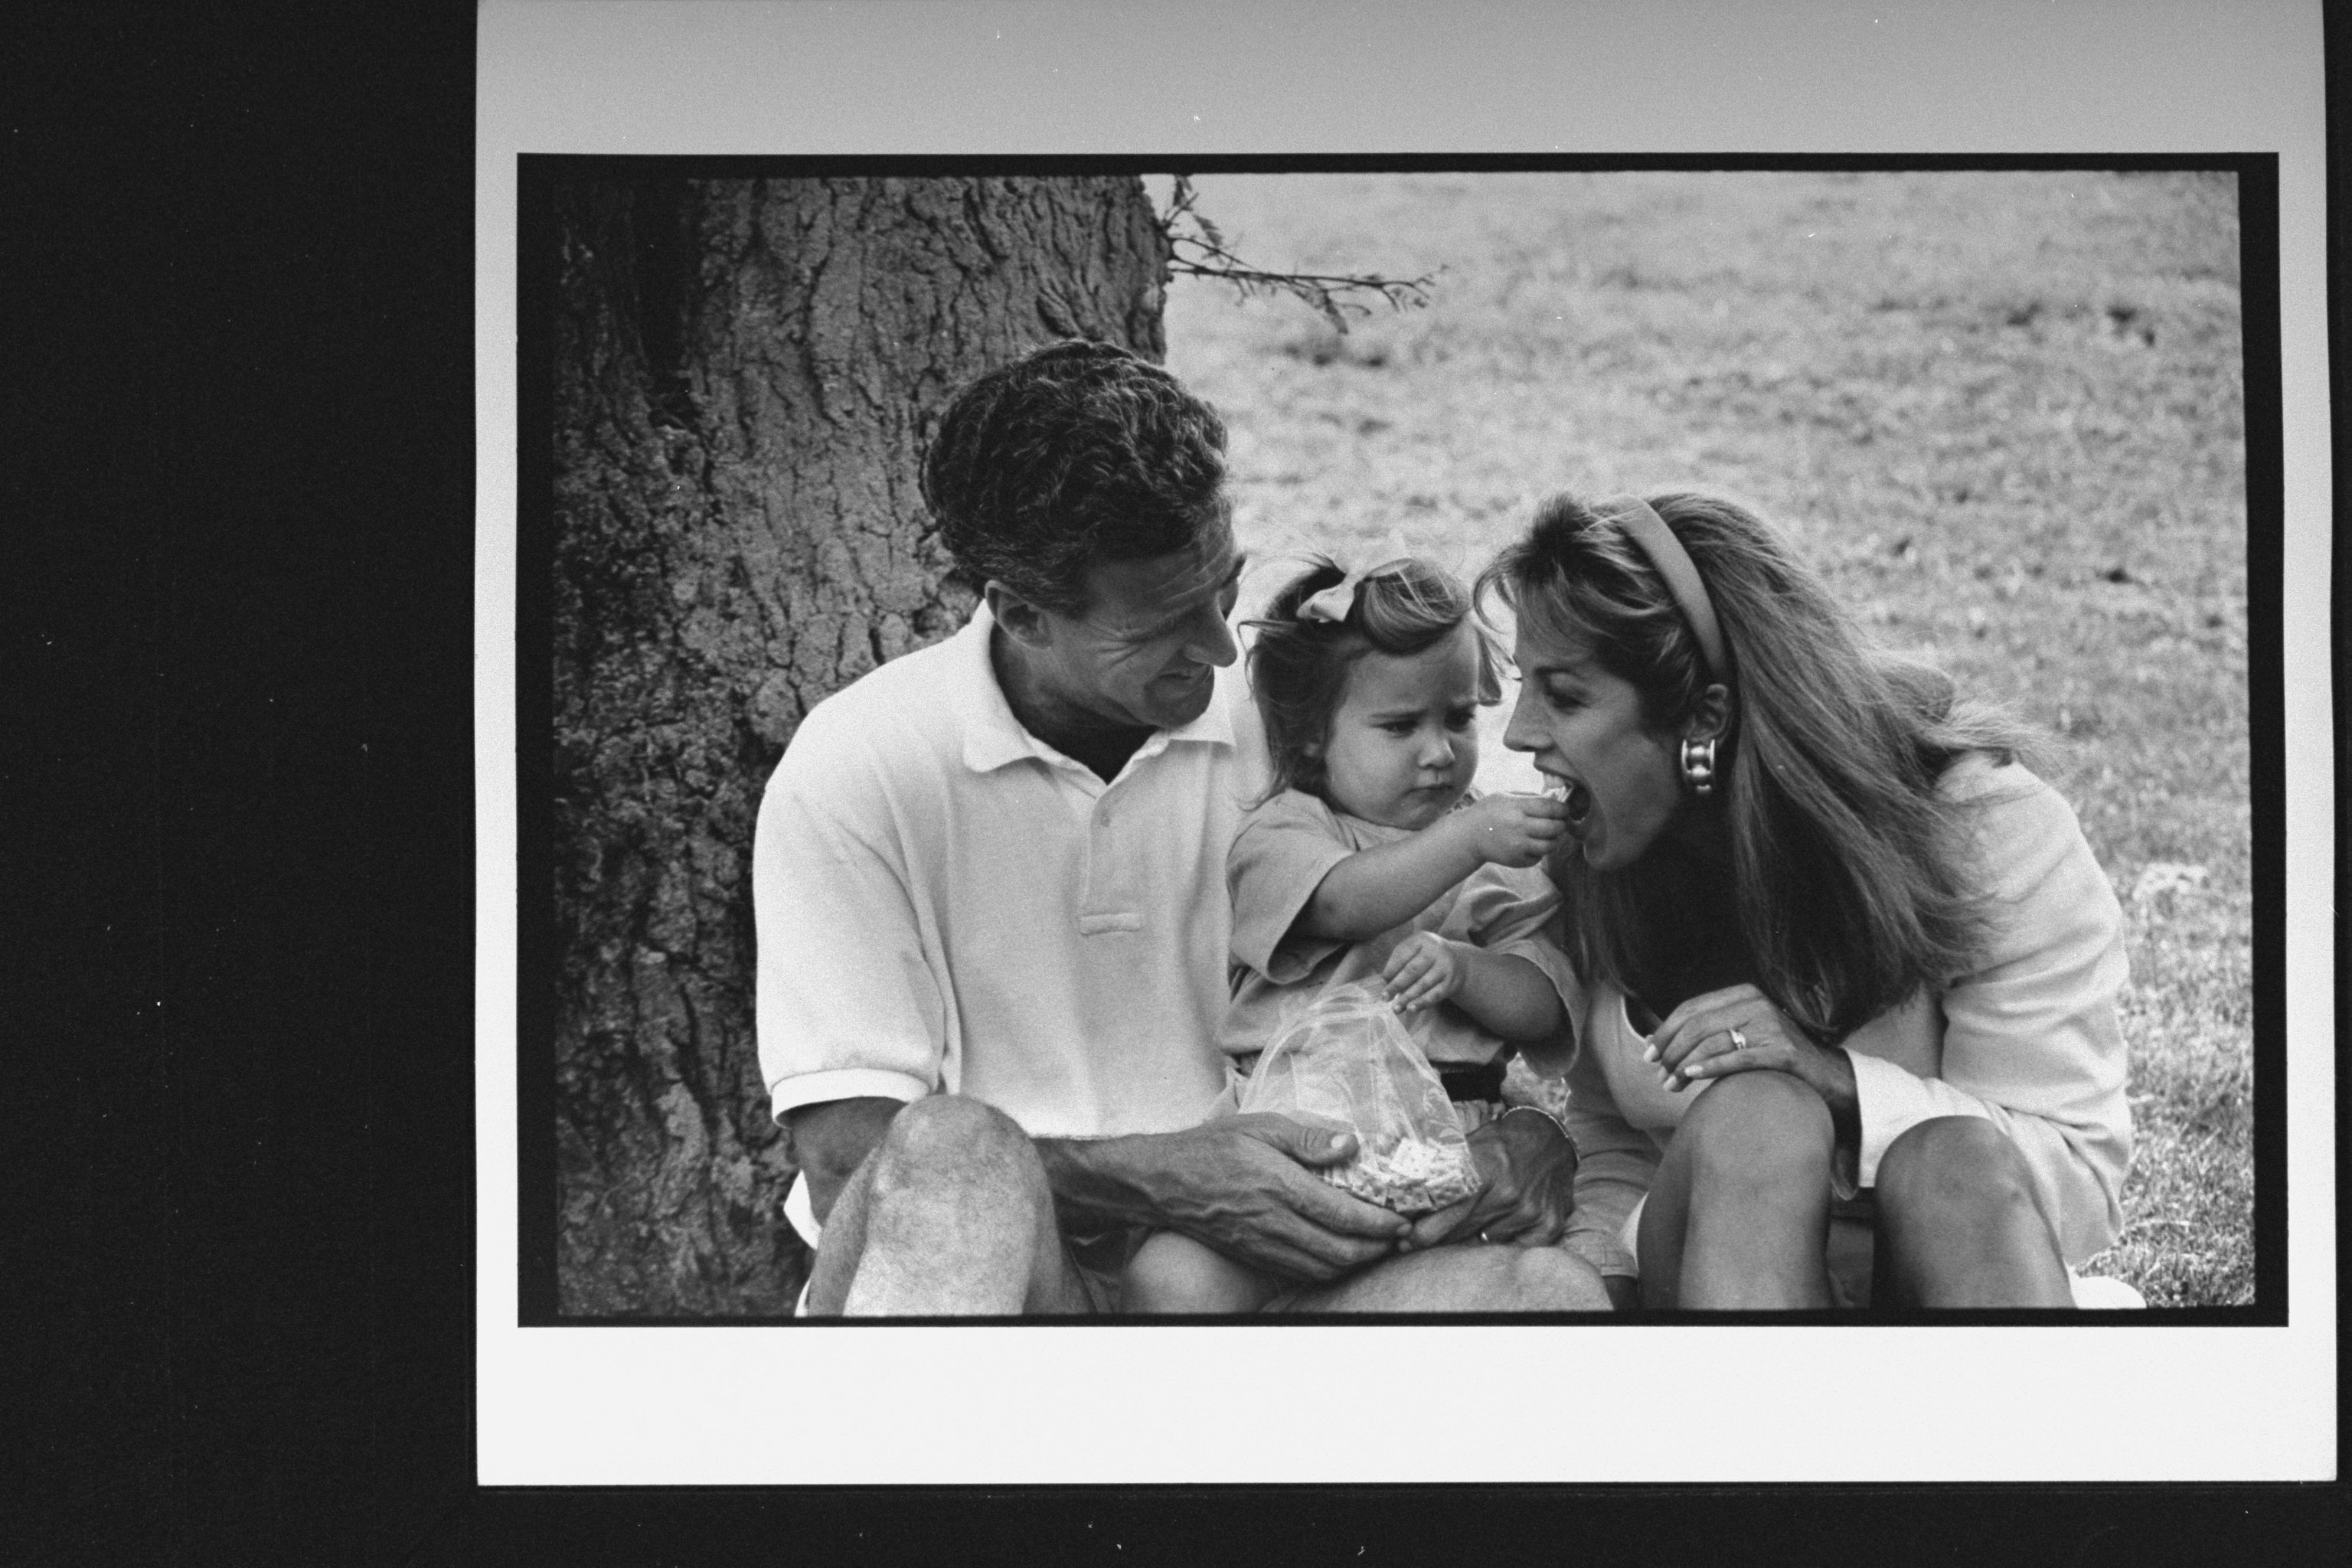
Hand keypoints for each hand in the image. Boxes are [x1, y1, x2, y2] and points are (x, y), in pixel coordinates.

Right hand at [1144, 1113, 1411, 1282]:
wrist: (1162, 1182)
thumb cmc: (1212, 1148)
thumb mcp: (1260, 1127)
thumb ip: (1308, 1137)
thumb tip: (1352, 1142)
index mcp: (1279, 1185)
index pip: (1342, 1214)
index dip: (1379, 1224)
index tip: (1402, 1221)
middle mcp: (1274, 1221)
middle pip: (1339, 1250)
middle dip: (1377, 1248)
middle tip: (1398, 1237)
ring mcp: (1263, 1244)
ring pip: (1323, 1268)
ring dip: (1356, 1262)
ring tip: (1376, 1246)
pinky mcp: (1254, 1255)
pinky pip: (1301, 1272)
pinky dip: (1328, 1269)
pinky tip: (1339, 1254)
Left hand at [1380, 931, 1463, 1013]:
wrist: (1458, 960)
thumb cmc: (1427, 956)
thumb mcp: (1415, 950)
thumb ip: (1399, 962)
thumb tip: (1386, 982)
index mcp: (1422, 939)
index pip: (1403, 954)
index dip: (1391, 968)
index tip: (1383, 981)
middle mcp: (1435, 950)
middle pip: (1412, 970)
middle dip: (1396, 985)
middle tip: (1384, 997)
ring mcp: (1445, 966)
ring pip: (1423, 984)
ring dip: (1407, 997)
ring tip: (1396, 1008)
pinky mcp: (1451, 982)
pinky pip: (1435, 994)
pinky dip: (1422, 1003)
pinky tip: (1411, 1009)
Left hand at [1399, 1106, 1577, 1251]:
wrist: (1549, 1139)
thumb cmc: (1501, 1143)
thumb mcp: (1468, 1145)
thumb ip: (1441, 1169)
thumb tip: (1402, 1192)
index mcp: (1485, 1171)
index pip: (1449, 1211)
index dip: (1425, 1231)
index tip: (1406, 1240)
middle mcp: (1508, 1193)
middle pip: (1463, 1230)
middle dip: (1439, 1237)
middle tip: (1415, 1241)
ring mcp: (1530, 1211)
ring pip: (1486, 1240)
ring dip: (1472, 1235)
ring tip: (1467, 1224)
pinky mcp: (1549, 1224)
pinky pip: (1515, 1246)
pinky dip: (1503, 1239)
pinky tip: (1499, 1225)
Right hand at [1446, 791, 1568, 868]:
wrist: (1469, 836)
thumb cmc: (1489, 812)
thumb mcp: (1506, 796)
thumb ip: (1530, 797)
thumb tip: (1556, 801)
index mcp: (1516, 807)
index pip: (1549, 808)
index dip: (1562, 809)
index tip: (1565, 810)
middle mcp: (1518, 827)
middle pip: (1554, 827)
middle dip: (1562, 824)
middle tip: (1561, 822)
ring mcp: (1518, 846)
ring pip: (1550, 845)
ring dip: (1555, 839)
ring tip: (1550, 834)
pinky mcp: (1518, 860)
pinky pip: (1539, 856)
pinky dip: (1541, 850)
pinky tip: (1534, 843)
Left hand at [1646, 982, 1850, 1107]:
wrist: (1826, 1076)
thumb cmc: (1773, 1056)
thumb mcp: (1737, 1035)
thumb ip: (1702, 1034)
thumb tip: (1651, 1041)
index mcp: (1742, 994)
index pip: (1691, 1008)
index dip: (1665, 1031)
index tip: (1647, 1054)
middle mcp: (1756, 1003)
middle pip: (1697, 1025)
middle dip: (1671, 1051)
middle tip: (1657, 1075)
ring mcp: (1771, 1025)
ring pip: (1712, 1042)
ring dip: (1684, 1065)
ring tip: (1670, 1085)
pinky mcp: (1782, 1051)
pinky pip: (1737, 1057)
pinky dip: (1709, 1067)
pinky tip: (1691, 1076)